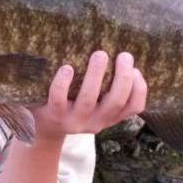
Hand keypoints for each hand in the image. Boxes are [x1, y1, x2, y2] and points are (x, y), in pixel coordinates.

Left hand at [29, 51, 146, 142]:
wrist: (43, 128)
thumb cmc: (74, 104)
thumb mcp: (96, 101)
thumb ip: (108, 86)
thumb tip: (123, 54)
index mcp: (110, 116)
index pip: (134, 107)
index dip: (139, 89)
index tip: (136, 70)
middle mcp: (96, 122)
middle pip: (115, 102)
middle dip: (122, 78)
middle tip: (124, 56)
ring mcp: (74, 120)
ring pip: (88, 100)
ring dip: (95, 76)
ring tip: (100, 54)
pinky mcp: (53, 115)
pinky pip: (58, 100)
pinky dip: (63, 84)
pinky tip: (67, 68)